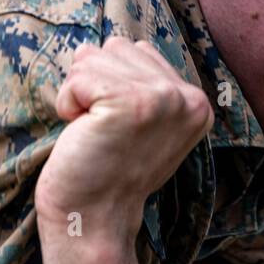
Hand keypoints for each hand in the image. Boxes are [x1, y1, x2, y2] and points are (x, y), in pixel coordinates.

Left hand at [36, 36, 212, 244]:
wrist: (94, 219)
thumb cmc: (107, 172)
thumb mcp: (144, 125)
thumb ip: (144, 84)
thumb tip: (115, 45)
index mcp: (196, 102)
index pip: (137, 50)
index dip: (111, 85)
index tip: (119, 130)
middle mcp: (187, 97)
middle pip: (116, 46)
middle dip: (94, 83)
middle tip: (104, 131)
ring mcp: (162, 98)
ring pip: (93, 56)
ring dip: (79, 93)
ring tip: (94, 132)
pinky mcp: (129, 103)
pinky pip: (77, 77)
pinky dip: (67, 104)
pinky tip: (82, 133)